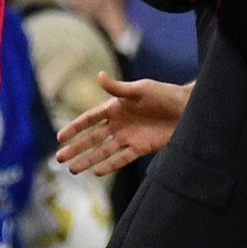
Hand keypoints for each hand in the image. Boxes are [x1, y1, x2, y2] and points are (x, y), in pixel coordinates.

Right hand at [56, 73, 189, 175]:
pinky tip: (96, 171)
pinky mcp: (141, 148)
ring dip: (88, 159)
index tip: (60, 137)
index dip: (74, 128)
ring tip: (72, 169)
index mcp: (116, 107)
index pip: (89, 119)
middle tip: (59, 158)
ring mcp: (129, 137)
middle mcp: (119, 124)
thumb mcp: (141, 89)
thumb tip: (99, 76)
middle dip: (76, 148)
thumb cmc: (164, 94)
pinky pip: (122, 158)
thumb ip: (118, 88)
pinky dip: (110, 164)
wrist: (187, 109)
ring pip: (103, 151)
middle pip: (92, 138)